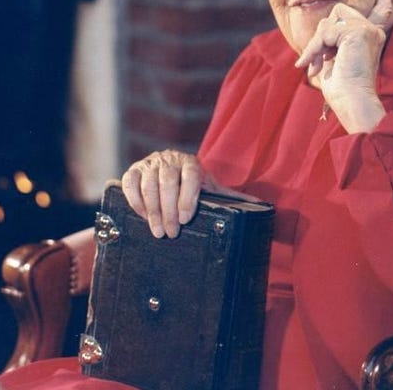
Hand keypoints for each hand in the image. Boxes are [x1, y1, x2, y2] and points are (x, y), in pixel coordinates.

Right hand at [121, 149, 250, 237]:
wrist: (172, 168)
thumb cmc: (195, 185)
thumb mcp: (212, 189)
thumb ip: (232, 196)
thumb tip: (263, 206)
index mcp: (191, 162)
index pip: (190, 175)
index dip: (188, 196)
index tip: (185, 218)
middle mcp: (170, 159)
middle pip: (167, 181)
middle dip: (168, 209)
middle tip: (171, 233)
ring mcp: (150, 163)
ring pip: (148, 183)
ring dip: (152, 209)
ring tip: (157, 231)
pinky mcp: (134, 170)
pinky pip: (130, 182)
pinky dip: (135, 200)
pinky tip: (142, 216)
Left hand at [294, 0, 391, 131]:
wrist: (352, 103)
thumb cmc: (343, 89)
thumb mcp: (336, 58)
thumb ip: (334, 38)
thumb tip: (324, 28)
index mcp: (371, 35)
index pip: (380, 5)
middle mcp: (373, 29)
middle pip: (337, 12)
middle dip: (320, 37)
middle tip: (311, 62)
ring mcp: (367, 29)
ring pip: (328, 21)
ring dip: (315, 45)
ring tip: (315, 66)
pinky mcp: (357, 32)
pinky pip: (325, 31)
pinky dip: (315, 48)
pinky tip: (318, 65)